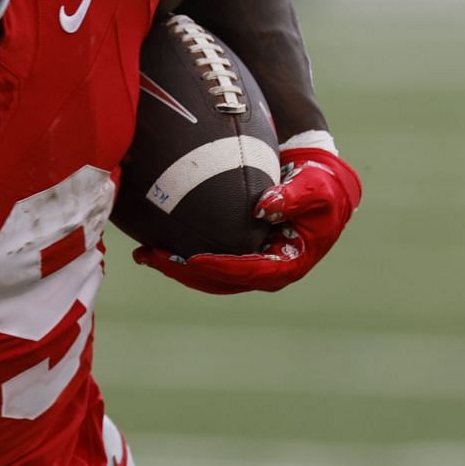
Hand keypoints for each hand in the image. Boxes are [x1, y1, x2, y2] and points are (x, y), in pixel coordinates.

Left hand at [133, 138, 361, 293]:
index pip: (247, 272)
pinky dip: (181, 256)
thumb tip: (263, 206)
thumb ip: (292, 197)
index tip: (192, 260)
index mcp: (286, 264)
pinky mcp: (240, 255)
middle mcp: (267, 271)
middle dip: (184, 271)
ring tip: (143, 254)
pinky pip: (207, 262)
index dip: (219, 267)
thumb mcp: (314, 189)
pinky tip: (153, 244)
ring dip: (175, 267)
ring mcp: (252, 265)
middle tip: (152, 257)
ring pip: (208, 276)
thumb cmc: (321, 186)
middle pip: (219, 280)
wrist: (320, 184)